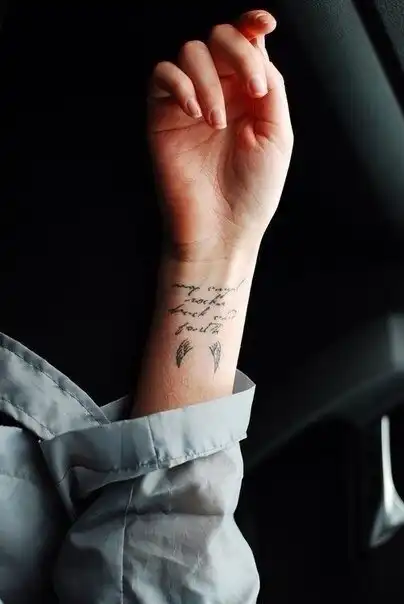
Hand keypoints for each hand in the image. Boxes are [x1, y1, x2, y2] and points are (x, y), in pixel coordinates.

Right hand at [148, 9, 293, 262]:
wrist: (221, 229)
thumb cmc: (252, 191)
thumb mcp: (277, 135)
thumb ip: (270, 87)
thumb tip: (258, 48)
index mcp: (248, 96)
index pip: (247, 44)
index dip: (251, 25)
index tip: (263, 24)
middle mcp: (219, 93)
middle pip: (219, 38)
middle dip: (237, 52)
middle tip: (251, 91)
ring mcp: (189, 103)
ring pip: (191, 52)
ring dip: (209, 80)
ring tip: (217, 123)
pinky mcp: (162, 117)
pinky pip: (162, 76)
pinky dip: (179, 83)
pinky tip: (194, 112)